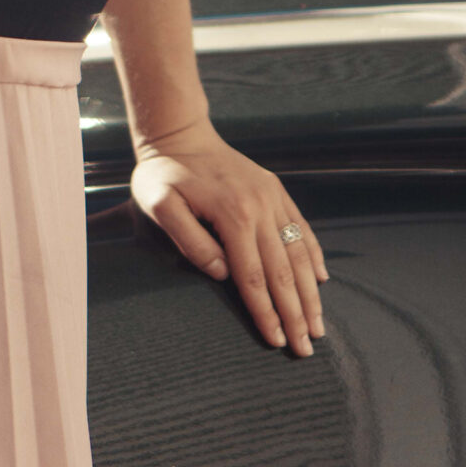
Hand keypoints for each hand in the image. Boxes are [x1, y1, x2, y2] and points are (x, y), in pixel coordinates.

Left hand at [129, 118, 329, 356]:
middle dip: (296, 314)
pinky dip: (313, 255)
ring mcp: (272, 196)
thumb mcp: (160, 204)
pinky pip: (300, 227)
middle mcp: (260, 206)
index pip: (253, 276)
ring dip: (310, 293)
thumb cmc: (163, 173)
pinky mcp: (275, 189)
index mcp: (233, 214)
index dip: (266, 313)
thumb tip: (222, 273)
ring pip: (299, 253)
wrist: (179, 133)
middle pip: (283, 271)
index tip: (277, 342)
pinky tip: (320, 279)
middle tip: (306, 348)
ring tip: (318, 325)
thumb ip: (190, 241)